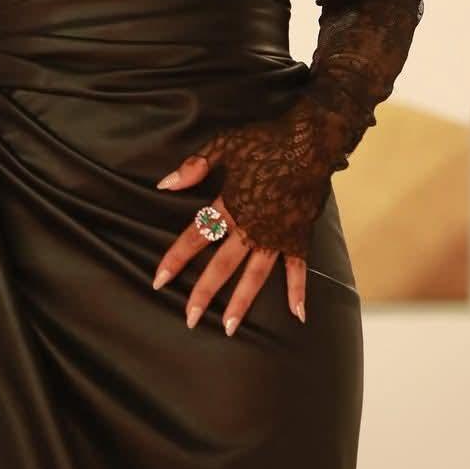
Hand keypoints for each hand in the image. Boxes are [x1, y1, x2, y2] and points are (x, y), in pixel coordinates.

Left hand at [150, 154, 307, 336]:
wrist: (310, 141)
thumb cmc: (266, 140)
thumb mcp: (225, 145)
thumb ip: (195, 166)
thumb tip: (165, 184)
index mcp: (230, 206)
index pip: (197, 236)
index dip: (176, 258)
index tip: (159, 280)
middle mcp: (251, 227)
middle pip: (222, 265)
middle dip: (204, 292)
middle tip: (190, 318)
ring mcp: (276, 236)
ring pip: (255, 275)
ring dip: (241, 302)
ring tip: (228, 327)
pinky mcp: (299, 237)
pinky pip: (298, 269)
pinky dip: (298, 291)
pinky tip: (297, 315)